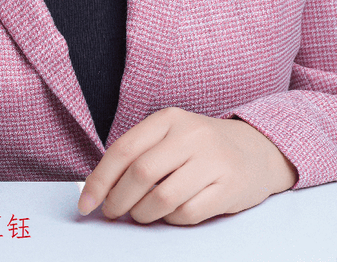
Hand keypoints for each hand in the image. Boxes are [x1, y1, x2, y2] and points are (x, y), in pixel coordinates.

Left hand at [78, 107, 297, 225]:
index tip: (85, 204)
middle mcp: (190, 136)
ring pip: (162, 197)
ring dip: (143, 214)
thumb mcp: (169, 136)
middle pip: (140, 174)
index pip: (123, 150)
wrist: (256, 149)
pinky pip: (187, 213)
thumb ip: (138, 155)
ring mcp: (212, 161)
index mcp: (168, 119)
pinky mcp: (228, 188)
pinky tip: (169, 214)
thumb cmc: (199, 147)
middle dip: (118, 200)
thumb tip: (99, 189)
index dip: (99, 180)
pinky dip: (170, 220)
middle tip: (112, 212)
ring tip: (140, 215)